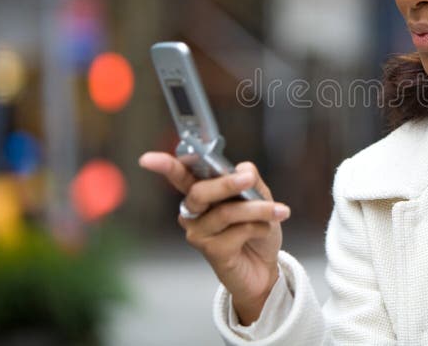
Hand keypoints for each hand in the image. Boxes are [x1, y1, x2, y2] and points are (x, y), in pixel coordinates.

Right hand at [138, 151, 290, 323]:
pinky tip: (264, 232)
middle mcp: (194, 213)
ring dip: (257, 209)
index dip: (165, 166)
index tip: (148, 159)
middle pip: (199, 192)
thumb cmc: (257, 230)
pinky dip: (258, 227)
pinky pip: (237, 231)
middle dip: (226, 184)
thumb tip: (244, 168)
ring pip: (226, 212)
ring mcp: (199, 234)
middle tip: (248, 179)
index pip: (181, 176)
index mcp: (202, 193)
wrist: (265, 267)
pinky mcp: (212, 252)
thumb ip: (251, 181)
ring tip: (279, 211)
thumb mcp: (260, 199)